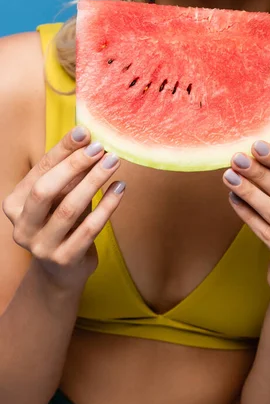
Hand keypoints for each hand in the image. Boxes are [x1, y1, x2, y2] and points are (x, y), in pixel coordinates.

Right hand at [2, 127, 125, 291]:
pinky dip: (107, 206)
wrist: (62, 271)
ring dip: (94, 182)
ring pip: (69, 209)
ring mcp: (41, 246)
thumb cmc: (62, 223)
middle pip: (46, 190)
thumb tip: (89, 139)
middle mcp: (22, 226)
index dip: (62, 150)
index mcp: (15, 204)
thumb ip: (69, 174)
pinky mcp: (64, 259)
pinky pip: (89, 229)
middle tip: (100, 149)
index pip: (39, 171)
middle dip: (74, 166)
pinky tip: (120, 188)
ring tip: (114, 163)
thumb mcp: (61, 197)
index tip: (84, 132)